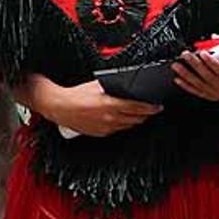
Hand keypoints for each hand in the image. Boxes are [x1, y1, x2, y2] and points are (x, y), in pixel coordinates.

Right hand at [32, 79, 160, 137]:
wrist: (60, 107)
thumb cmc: (76, 94)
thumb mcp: (96, 85)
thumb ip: (113, 86)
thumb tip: (126, 85)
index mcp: (111, 104)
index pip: (138, 108)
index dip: (151, 108)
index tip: (158, 106)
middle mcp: (111, 118)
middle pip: (137, 118)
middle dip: (145, 114)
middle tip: (151, 109)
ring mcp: (107, 127)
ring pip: (129, 125)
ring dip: (135, 119)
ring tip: (138, 113)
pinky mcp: (102, 133)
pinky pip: (118, 129)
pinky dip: (122, 124)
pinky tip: (121, 118)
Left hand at [172, 52, 218, 101]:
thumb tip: (216, 37)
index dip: (212, 63)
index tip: (203, 53)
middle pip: (210, 77)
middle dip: (196, 65)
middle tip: (186, 55)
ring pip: (202, 85)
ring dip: (188, 75)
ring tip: (177, 66)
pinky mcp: (215, 96)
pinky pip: (200, 92)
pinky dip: (188, 86)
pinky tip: (178, 80)